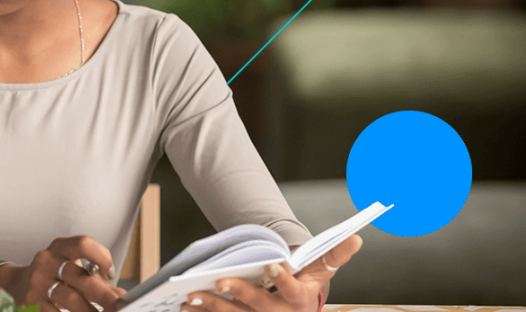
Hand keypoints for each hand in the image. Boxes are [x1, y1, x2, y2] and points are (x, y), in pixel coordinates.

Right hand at [0, 235, 127, 311]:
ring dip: (90, 311)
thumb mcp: (68, 266)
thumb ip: (92, 277)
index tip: (110, 274)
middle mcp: (46, 262)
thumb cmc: (52, 275)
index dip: (101, 256)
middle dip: (103, 294)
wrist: (15, 286)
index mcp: (59, 248)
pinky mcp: (30, 303)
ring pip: (70, 299)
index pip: (83, 244)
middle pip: (79, 276)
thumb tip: (119, 295)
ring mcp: (37, 283)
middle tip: (120, 306)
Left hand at [180, 234, 362, 311]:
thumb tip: (356, 237)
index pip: (292, 290)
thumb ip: (334, 255)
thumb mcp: (320, 271)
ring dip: (212, 308)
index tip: (271, 265)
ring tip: (192, 295)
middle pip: (258, 306)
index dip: (282, 279)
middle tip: (219, 281)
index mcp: (299, 300)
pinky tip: (186, 307)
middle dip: (238, 294)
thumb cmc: (305, 285)